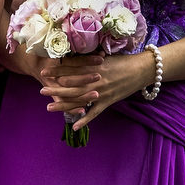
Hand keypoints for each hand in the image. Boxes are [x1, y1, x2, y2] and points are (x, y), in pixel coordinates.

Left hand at [39, 51, 156, 131]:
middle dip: (55, 89)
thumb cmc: (123, 61)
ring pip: (78, 100)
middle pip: (71, 85)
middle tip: (41, 90)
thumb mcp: (104, 57)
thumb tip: (71, 58)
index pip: (71, 69)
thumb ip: (88, 60)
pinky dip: (84, 120)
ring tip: (48, 107)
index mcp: (93, 67)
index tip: (44, 72)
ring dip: (63, 105)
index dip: (56, 71)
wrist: (143, 69)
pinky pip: (94, 113)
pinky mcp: (107, 102)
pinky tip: (74, 127)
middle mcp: (95, 80)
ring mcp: (101, 92)